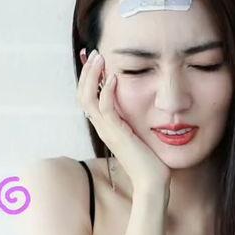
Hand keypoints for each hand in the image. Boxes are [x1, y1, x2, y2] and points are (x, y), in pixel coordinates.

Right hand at [77, 49, 171, 195]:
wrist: (152, 181)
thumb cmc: (151, 159)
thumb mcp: (140, 131)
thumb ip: (135, 117)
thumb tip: (143, 102)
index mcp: (106, 125)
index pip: (89, 96)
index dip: (88, 76)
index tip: (93, 57)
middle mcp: (102, 127)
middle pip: (82, 94)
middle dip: (86, 71)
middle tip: (94, 52)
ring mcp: (107, 130)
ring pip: (87, 98)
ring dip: (92, 75)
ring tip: (100, 57)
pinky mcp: (116, 134)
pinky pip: (105, 108)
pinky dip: (107, 90)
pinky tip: (113, 77)